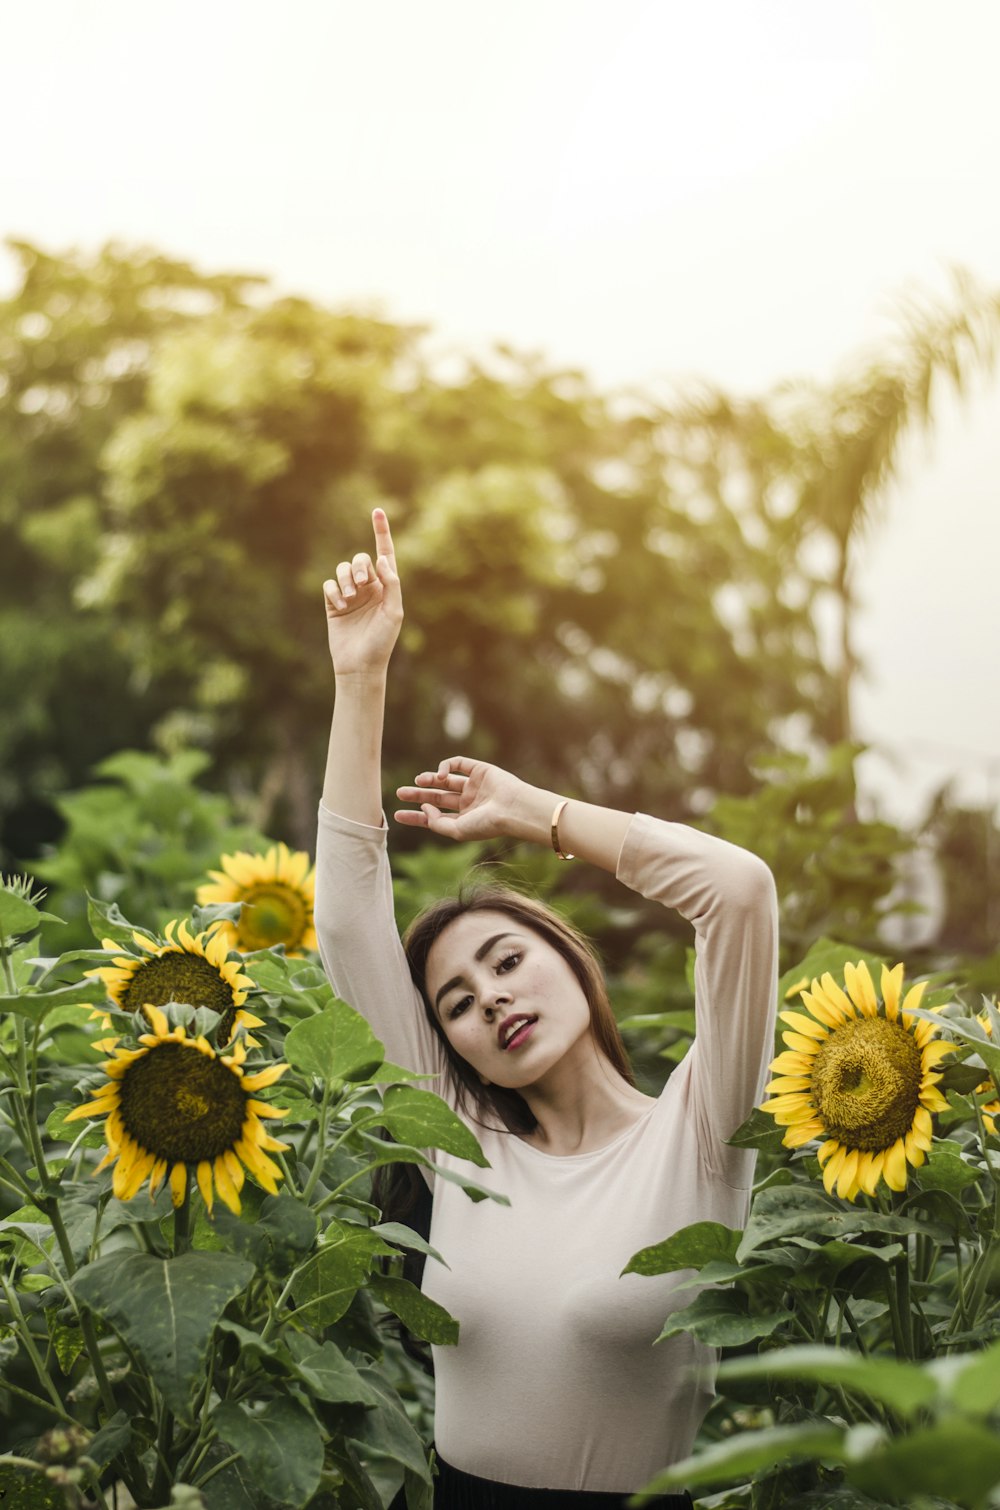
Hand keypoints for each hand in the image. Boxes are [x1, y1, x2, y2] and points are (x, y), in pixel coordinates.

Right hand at [323, 509, 402, 676]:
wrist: (360, 665)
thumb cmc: (382, 642)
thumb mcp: (394, 612)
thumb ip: (392, 584)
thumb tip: (383, 559)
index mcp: (387, 587)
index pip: (385, 554)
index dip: (381, 532)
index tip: (376, 510)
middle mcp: (369, 588)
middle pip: (360, 560)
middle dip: (359, 567)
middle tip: (361, 585)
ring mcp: (350, 595)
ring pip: (342, 569)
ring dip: (346, 579)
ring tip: (349, 599)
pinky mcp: (333, 604)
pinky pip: (329, 585)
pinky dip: (334, 591)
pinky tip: (339, 606)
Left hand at [394, 757, 533, 842]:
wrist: (512, 809)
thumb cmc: (487, 824)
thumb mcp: (457, 830)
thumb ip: (436, 822)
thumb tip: (424, 807)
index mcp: (464, 819)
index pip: (435, 817)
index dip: (416, 816)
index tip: (397, 814)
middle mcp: (468, 802)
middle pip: (436, 797)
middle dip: (418, 794)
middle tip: (399, 793)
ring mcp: (474, 786)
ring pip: (445, 780)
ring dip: (429, 779)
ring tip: (418, 781)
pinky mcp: (480, 770)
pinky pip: (458, 763)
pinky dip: (446, 766)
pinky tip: (440, 775)